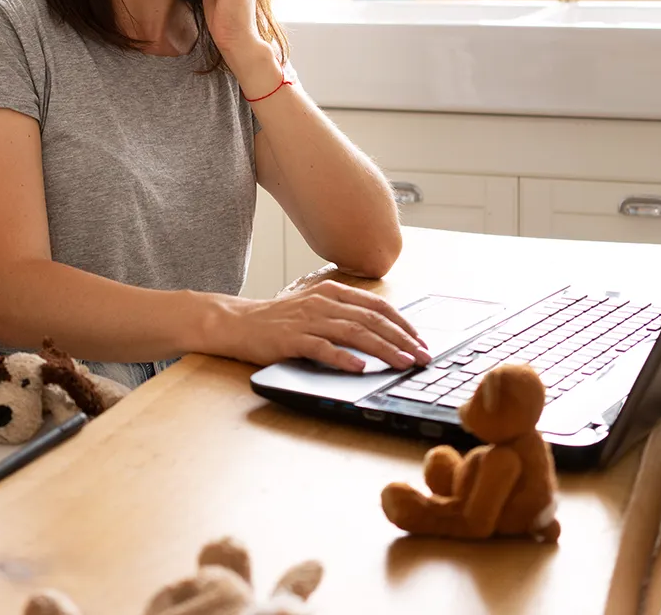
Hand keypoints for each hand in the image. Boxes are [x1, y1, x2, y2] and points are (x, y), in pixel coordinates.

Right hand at [207, 280, 430, 372]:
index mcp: (332, 292)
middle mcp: (323, 303)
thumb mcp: (315, 308)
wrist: (237, 322)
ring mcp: (307, 320)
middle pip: (372, 320)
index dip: (403, 323)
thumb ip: (343, 315)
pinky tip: (360, 368)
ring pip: (354, 333)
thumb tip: (382, 333)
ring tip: (403, 363)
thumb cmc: (278, 321)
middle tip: (423, 357)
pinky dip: (343, 358)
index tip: (422, 341)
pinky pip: (322, 348)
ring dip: (383, 349)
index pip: (377, 306)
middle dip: (402, 340)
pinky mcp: (291, 339)